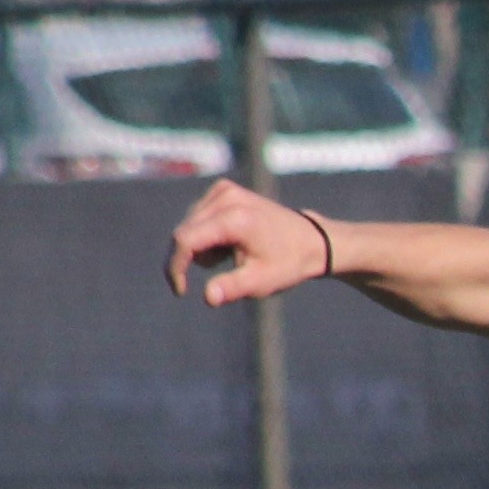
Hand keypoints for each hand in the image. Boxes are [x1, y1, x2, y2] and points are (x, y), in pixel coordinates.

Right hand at [165, 180, 329, 306]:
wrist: (313, 241)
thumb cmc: (288, 263)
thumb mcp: (262, 280)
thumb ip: (233, 288)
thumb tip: (209, 298)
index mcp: (234, 218)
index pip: (185, 240)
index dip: (175, 267)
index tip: (181, 291)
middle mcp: (226, 198)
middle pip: (184, 232)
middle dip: (191, 259)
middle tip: (221, 270)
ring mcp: (225, 190)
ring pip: (189, 225)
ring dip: (202, 247)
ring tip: (234, 255)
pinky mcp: (225, 190)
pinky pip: (199, 217)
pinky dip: (208, 234)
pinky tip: (232, 242)